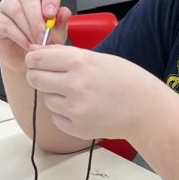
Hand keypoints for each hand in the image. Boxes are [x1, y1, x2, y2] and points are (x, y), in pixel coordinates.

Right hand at [0, 0, 71, 73]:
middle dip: (38, 18)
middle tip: (44, 35)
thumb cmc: (42, 42)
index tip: (52, 13)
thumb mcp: (57, 34)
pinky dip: (20, 37)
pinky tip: (28, 44)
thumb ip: (61, 23)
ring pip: (17, 10)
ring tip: (38, 43)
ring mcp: (8, 4)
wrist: (25, 59)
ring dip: (30, 29)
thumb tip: (64, 12)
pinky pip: (8, 25)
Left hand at [23, 45, 156, 141]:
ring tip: (79, 95)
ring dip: (56, 96)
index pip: (37, 59)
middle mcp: (74, 85)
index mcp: (79, 62)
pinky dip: (65, 114)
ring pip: (47, 99)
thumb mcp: (97, 58)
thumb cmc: (126, 80)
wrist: (146, 109)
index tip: (35, 61)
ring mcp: (74, 109)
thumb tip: (36, 51)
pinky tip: (85, 109)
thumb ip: (65, 55)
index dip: (33, 60)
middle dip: (38, 77)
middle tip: (50, 77)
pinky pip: (57, 118)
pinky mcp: (76, 128)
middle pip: (34, 79)